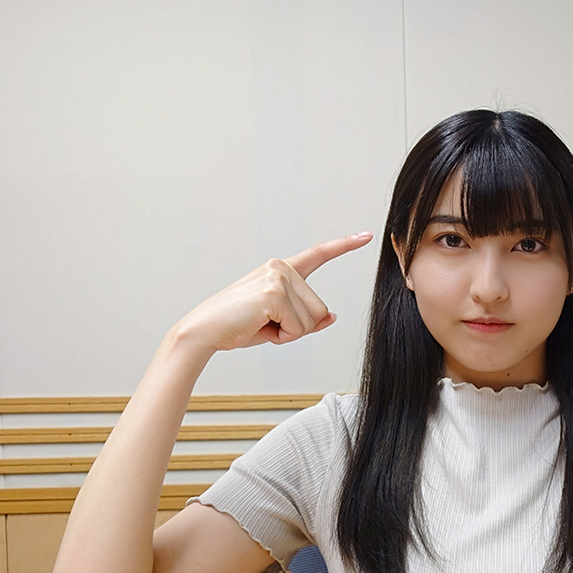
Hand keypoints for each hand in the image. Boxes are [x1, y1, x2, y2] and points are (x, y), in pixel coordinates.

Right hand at [173, 232, 372, 354]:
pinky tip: (259, 326)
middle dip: (297, 328)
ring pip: (313, 319)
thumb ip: (307, 319)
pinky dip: (283, 336)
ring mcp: (278, 277)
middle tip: (265, 324)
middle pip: (320, 308)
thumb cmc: (239, 326)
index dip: (344, 245)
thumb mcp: (280, 323)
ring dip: (289, 333)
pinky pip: (299, 327)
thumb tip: (332, 317)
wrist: (205, 332)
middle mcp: (281, 267)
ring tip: (260, 324)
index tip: (367, 235)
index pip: (318, 255)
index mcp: (282, 269)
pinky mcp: (274, 292)